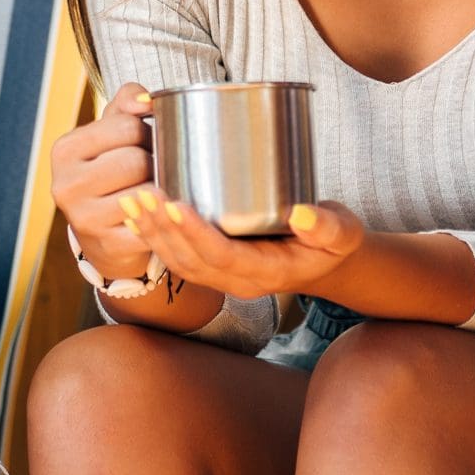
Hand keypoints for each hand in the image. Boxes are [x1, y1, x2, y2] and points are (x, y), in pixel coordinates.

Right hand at [48, 83, 160, 279]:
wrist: (102, 233)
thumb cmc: (111, 172)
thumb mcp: (110, 133)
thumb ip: (126, 103)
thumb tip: (145, 100)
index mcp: (65, 150)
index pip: (127, 126)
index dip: (147, 132)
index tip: (145, 143)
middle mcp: (66, 184)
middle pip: (137, 160)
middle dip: (154, 162)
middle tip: (153, 169)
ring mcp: (83, 218)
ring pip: (146, 192)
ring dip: (160, 189)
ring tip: (155, 189)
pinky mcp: (107, 244)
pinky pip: (151, 224)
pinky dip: (161, 217)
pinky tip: (156, 214)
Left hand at [132, 194, 366, 300]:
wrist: (325, 262)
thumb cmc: (333, 243)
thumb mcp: (341, 233)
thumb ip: (326, 226)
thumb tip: (302, 213)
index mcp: (265, 273)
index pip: (222, 257)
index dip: (196, 234)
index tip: (175, 204)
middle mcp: (237, 281)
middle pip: (190, 260)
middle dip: (162, 229)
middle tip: (142, 194)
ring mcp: (222, 276)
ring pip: (177, 261)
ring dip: (151, 232)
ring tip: (132, 200)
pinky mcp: (213, 264)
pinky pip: (177, 257)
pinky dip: (153, 235)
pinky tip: (136, 213)